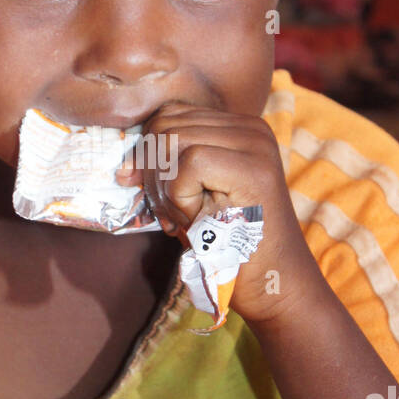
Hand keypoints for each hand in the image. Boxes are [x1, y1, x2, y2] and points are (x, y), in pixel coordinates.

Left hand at [115, 102, 322, 328]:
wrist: (272, 284)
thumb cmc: (227, 244)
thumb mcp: (195, 195)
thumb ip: (171, 166)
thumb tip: (126, 163)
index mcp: (238, 127)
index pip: (170, 114)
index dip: (147, 153)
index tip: (148, 191)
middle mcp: (251, 128)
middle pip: (166, 123)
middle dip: (152, 170)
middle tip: (167, 213)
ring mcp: (255, 145)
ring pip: (173, 140)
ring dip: (165, 187)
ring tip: (183, 218)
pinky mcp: (254, 170)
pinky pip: (188, 163)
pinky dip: (179, 197)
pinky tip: (197, 221)